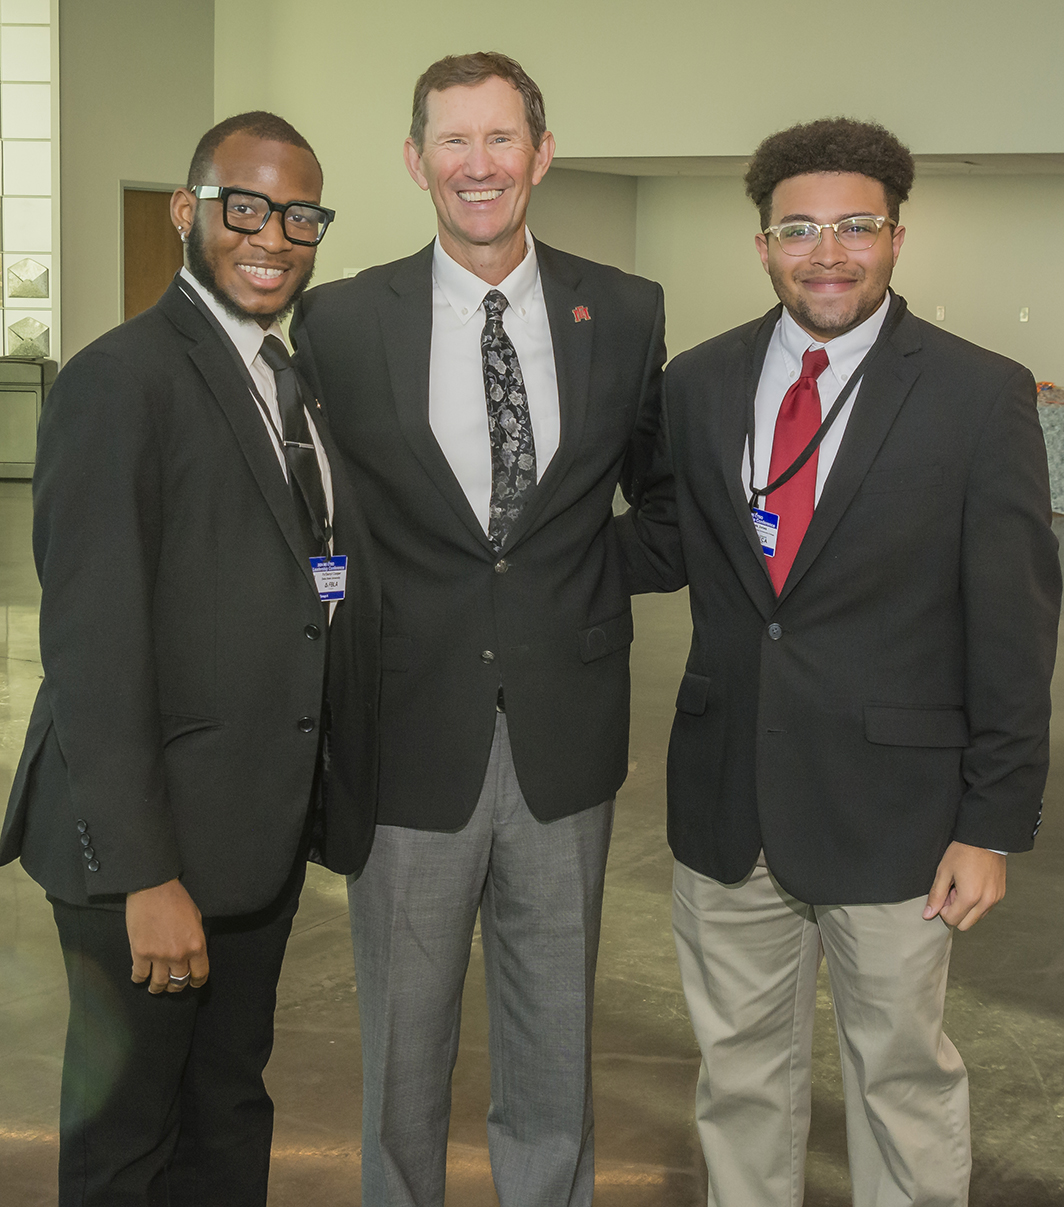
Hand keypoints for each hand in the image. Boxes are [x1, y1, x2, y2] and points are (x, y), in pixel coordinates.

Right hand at [126, 878, 208, 993]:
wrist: (153, 889)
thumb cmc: (176, 899)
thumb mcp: (196, 919)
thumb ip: (195, 940)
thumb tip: (193, 956)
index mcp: (196, 945)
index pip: (200, 974)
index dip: (196, 982)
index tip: (192, 983)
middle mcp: (179, 955)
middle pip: (179, 982)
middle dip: (176, 986)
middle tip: (172, 984)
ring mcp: (159, 956)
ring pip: (159, 984)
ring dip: (158, 988)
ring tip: (155, 987)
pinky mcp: (140, 953)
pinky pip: (139, 975)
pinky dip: (139, 978)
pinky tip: (139, 976)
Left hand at [923, 841, 1005, 931]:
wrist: (984, 838)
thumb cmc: (963, 852)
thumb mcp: (943, 872)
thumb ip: (936, 896)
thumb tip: (928, 914)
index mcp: (970, 897)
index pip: (952, 920)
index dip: (943, 910)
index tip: (944, 894)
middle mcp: (986, 902)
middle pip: (965, 925)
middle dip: (955, 912)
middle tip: (952, 892)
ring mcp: (995, 899)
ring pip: (977, 918)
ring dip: (967, 908)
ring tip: (963, 887)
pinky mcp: (1001, 894)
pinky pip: (986, 909)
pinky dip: (977, 903)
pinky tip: (973, 885)